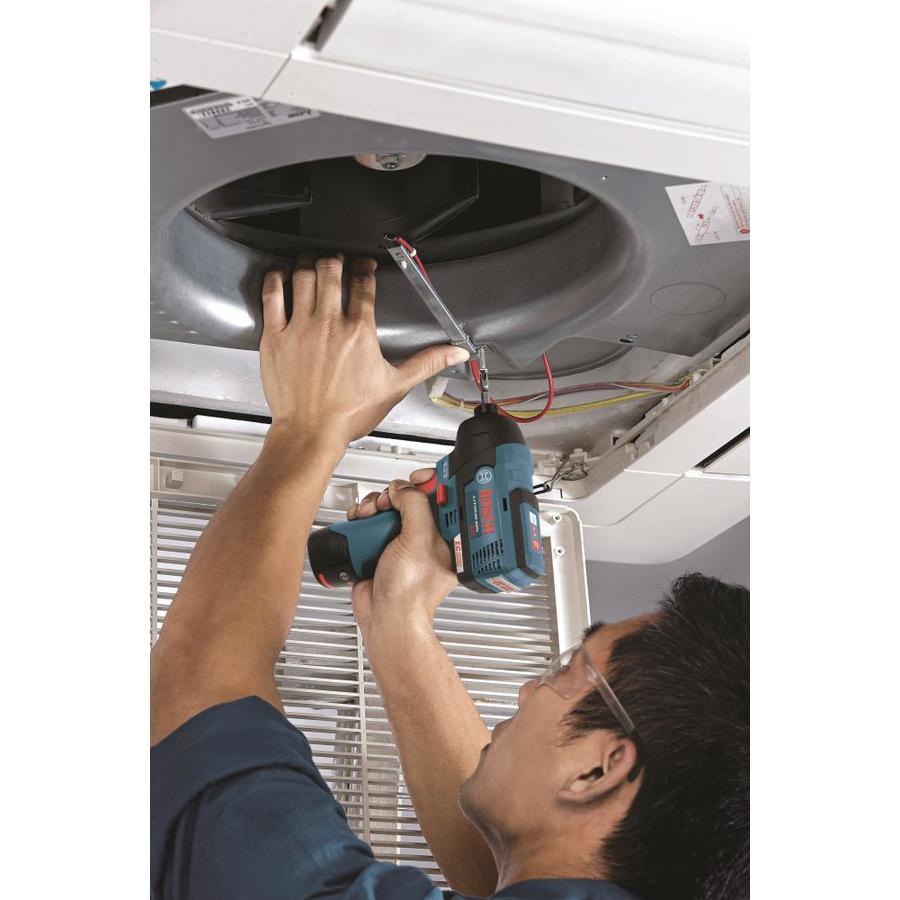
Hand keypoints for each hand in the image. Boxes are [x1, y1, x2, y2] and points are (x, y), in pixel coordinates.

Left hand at [260, 256, 469, 446]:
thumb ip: (426, 363)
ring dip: (308, 262)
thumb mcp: (394, 387)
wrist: (311, 433)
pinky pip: (272, 295)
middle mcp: (329, 324)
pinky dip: (276, 278)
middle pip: (331, 269)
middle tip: (338, 261)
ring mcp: (299, 328)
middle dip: (336, 259)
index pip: (363, 283)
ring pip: (302, 275)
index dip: (365, 267)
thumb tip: (454, 353)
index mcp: (359, 331)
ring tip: (312, 263)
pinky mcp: (275, 336)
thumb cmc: (348, 414)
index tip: (365, 266)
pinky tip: (282, 274)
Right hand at [348, 468, 457, 634]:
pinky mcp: (381, 548)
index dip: (430, 482)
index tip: (416, 476)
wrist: (385, 617)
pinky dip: (362, 519)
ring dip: (374, 505)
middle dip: (393, 495)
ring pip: (387, 509)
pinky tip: (359, 521)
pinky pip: (372, 524)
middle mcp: (426, 538)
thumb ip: (415, 507)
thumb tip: (403, 488)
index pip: (442, 498)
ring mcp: (402, 543)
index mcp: (446, 536)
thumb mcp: (418, 540)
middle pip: (409, 499)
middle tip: (387, 502)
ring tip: (369, 514)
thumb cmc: (410, 592)